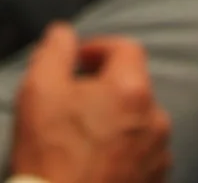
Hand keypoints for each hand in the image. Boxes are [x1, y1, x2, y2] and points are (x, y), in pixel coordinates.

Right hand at [10, 24, 171, 182]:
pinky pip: (141, 155)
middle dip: (104, 89)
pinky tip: (95, 164)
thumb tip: (64, 33)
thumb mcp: (38, 90)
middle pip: (133, 87)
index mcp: (132, 90)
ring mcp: (159, 156)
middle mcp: (156, 120)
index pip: (126, 48)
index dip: (98, 47)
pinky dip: (122, 152)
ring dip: (115, 122)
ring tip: (81, 139)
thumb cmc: (49, 153)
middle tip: (71, 104)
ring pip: (139, 123)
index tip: (76, 61)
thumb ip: (54, 49)